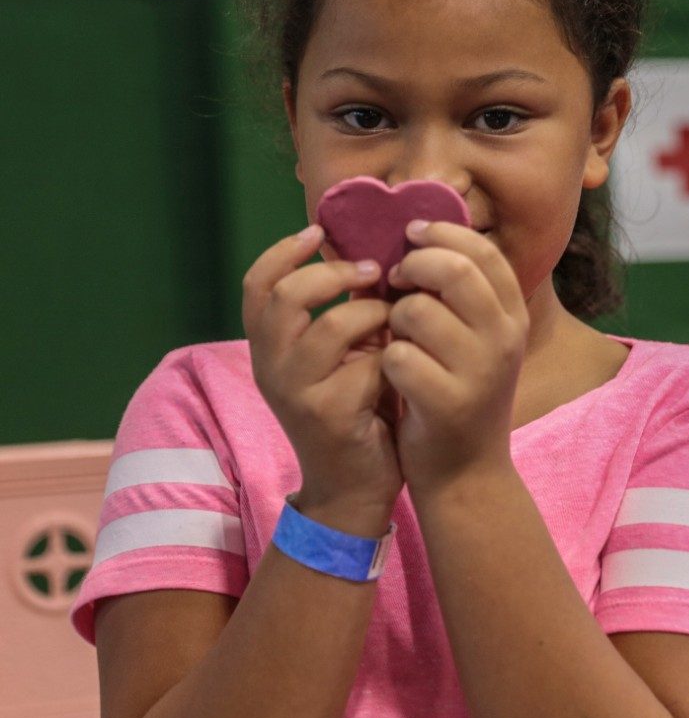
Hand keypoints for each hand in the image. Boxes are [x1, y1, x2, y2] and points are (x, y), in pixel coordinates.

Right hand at [242, 225, 401, 531]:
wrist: (355, 485)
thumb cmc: (357, 407)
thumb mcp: (341, 354)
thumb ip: (344, 310)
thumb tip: (368, 251)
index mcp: (268, 347)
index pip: (257, 286)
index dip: (283, 252)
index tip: (319, 232)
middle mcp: (271, 367)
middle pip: (287, 297)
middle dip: (335, 274)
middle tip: (372, 270)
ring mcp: (296, 393)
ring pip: (331, 328)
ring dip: (372, 314)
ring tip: (394, 320)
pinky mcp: (329, 416)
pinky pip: (367, 365)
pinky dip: (391, 356)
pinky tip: (402, 364)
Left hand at [382, 220, 528, 491]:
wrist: (467, 472)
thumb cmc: (461, 393)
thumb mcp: (477, 340)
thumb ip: (460, 294)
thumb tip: (419, 232)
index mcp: (514, 316)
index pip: (484, 252)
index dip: (444, 233)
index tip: (412, 234)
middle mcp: (505, 339)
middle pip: (454, 271)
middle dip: (412, 266)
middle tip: (394, 278)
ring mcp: (480, 372)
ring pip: (416, 311)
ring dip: (392, 318)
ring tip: (397, 337)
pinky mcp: (448, 403)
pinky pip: (397, 356)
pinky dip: (385, 360)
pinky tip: (393, 374)